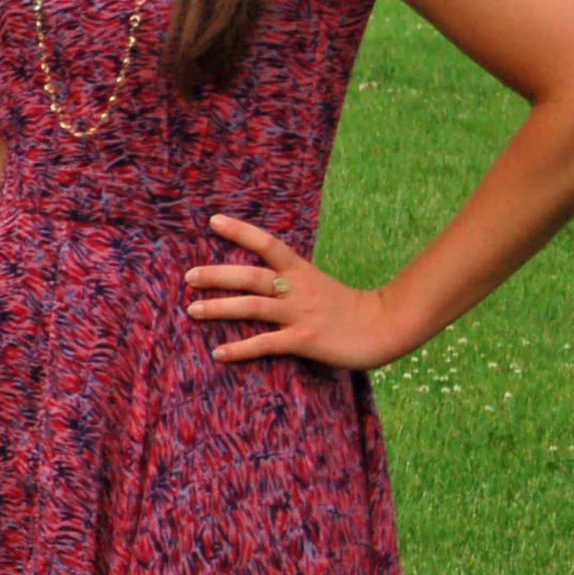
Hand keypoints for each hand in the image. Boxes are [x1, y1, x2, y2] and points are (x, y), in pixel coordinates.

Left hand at [185, 215, 407, 371]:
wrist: (386, 327)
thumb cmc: (350, 307)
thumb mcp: (319, 284)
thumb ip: (292, 279)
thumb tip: (265, 277)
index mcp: (301, 271)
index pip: (267, 243)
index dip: (240, 231)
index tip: (213, 220)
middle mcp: (297, 289)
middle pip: (251, 276)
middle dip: (217, 275)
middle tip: (187, 276)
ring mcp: (300, 314)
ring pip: (253, 307)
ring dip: (220, 309)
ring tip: (192, 311)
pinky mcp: (305, 341)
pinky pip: (266, 343)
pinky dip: (241, 349)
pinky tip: (219, 354)